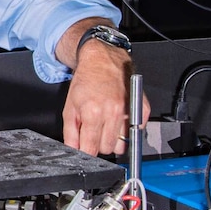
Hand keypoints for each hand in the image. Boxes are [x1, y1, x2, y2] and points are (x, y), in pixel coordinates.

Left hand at [56, 24, 149, 156]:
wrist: (102, 59)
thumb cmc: (86, 80)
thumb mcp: (69, 107)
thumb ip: (70, 132)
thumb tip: (74, 150)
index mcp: (93, 112)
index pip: (91, 149)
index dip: (87, 151)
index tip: (85, 147)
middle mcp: (113, 112)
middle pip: (108, 148)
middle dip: (99, 143)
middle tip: (95, 130)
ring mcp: (129, 110)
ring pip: (123, 144)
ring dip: (115, 139)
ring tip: (107, 125)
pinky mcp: (141, 107)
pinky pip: (136, 131)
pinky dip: (128, 129)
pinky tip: (119, 118)